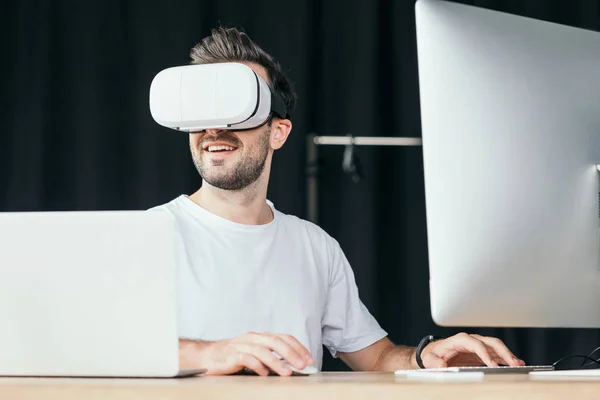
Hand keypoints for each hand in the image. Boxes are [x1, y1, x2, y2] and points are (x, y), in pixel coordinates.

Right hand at [179, 332, 313, 375]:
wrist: (208, 356)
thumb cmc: (234, 356)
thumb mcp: (256, 353)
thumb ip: (272, 357)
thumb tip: (293, 366)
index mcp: (261, 336)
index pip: (284, 338)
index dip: (298, 347)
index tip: (309, 359)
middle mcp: (253, 338)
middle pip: (275, 342)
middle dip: (291, 354)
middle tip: (302, 365)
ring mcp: (242, 345)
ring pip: (262, 350)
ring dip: (277, 362)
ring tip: (287, 373)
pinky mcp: (231, 355)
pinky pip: (246, 358)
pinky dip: (257, 365)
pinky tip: (264, 373)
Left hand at [420, 333, 524, 367]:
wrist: (435, 353)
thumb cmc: (434, 354)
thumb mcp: (430, 359)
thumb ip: (435, 362)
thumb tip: (442, 366)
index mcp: (460, 340)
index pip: (476, 344)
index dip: (485, 354)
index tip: (493, 365)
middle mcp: (471, 340)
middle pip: (490, 343)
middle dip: (503, 352)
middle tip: (513, 363)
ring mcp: (478, 345)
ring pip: (496, 347)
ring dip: (508, 355)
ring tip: (519, 364)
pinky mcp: (482, 353)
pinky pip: (496, 354)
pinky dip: (506, 358)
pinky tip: (514, 364)